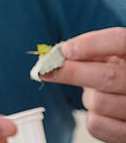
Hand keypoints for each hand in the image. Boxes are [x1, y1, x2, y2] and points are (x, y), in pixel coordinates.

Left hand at [42, 27, 125, 142]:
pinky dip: (92, 117)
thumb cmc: (118, 74)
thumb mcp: (111, 57)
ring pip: (98, 102)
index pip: (120, 41)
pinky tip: (102, 111)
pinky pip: (96, 124)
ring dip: (87, 98)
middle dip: (72, 73)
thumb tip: (58, 55)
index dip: (92, 44)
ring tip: (97, 94)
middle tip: (47, 70)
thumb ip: (90, 52)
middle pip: (107, 77)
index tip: (66, 50)